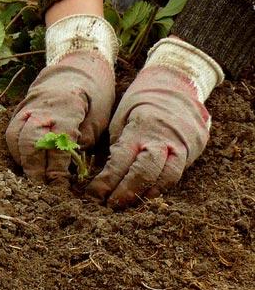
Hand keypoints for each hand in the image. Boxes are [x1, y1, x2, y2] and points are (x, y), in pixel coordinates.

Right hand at [6, 51, 115, 182]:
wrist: (75, 70)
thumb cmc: (92, 97)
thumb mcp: (97, 119)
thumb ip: (81, 143)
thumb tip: (67, 169)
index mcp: (65, 108)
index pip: (56, 144)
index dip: (57, 168)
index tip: (60, 185)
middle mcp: (41, 109)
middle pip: (30, 143)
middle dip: (35, 169)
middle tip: (42, 189)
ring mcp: (26, 110)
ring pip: (15, 140)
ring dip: (23, 162)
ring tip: (32, 179)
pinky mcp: (18, 114)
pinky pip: (11, 136)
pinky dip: (17, 152)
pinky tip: (26, 164)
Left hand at [87, 64, 209, 206]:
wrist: (178, 83)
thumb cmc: (141, 103)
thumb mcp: (121, 117)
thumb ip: (117, 145)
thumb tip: (102, 176)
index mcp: (140, 128)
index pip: (121, 161)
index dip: (107, 181)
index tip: (94, 195)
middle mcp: (164, 137)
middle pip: (146, 172)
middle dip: (126, 192)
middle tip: (110, 206)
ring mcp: (183, 143)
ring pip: (168, 177)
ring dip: (146, 194)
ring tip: (128, 205)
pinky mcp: (195, 147)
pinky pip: (179, 172)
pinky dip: (162, 186)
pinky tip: (147, 194)